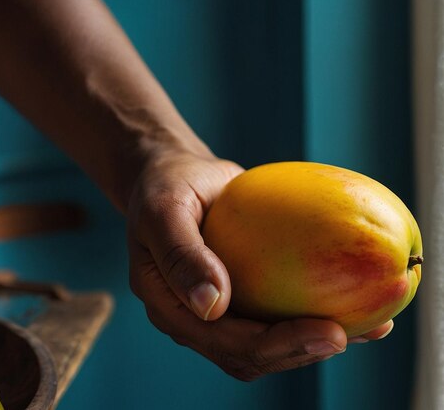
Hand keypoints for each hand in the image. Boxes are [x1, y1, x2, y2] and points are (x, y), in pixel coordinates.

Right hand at [126, 151, 392, 380]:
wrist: (177, 175)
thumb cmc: (167, 186)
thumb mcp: (164, 210)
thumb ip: (181, 255)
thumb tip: (211, 306)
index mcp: (170, 306)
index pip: (221, 341)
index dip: (273, 345)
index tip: (324, 330)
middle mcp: (195, 316)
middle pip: (248, 354)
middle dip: (298, 351)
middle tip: (345, 334)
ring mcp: (220, 308)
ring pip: (267, 343)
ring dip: (312, 342)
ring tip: (366, 327)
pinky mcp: (244, 294)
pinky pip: (279, 313)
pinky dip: (317, 315)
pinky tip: (359, 308)